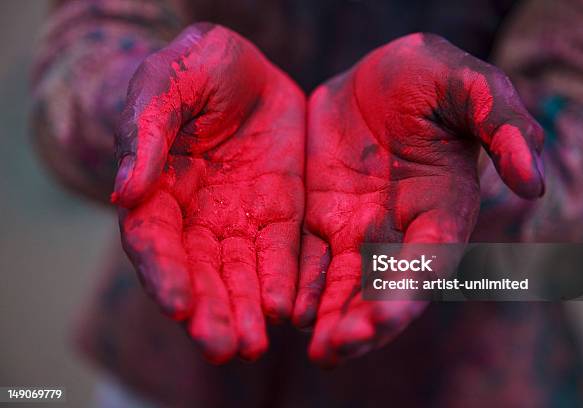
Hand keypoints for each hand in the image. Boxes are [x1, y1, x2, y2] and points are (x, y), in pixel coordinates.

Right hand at [113, 23, 304, 362]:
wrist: (239, 67)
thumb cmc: (190, 69)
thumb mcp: (166, 85)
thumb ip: (146, 132)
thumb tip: (125, 190)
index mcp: (157, 190)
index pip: (155, 242)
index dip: (164, 274)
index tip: (178, 305)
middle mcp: (195, 216)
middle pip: (198, 272)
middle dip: (209, 310)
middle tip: (222, 346)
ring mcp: (238, 217)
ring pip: (238, 273)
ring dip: (245, 310)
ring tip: (253, 344)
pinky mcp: (278, 211)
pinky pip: (280, 251)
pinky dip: (282, 282)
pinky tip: (287, 309)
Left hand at [293, 33, 543, 365]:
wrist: (378, 74)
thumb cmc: (433, 77)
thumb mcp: (470, 86)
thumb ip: (502, 126)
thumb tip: (534, 183)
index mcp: (442, 206)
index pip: (431, 257)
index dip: (411, 287)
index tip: (388, 316)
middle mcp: (399, 228)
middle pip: (384, 286)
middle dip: (365, 321)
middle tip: (340, 349)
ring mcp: (356, 226)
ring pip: (343, 283)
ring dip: (330, 318)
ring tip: (316, 350)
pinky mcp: (320, 215)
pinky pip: (306, 257)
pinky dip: (298, 286)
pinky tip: (283, 309)